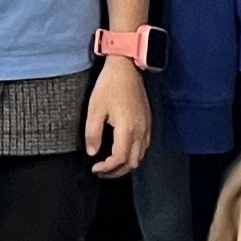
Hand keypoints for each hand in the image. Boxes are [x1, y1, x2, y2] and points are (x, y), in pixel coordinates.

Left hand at [85, 59, 150, 176]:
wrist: (127, 68)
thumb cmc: (109, 86)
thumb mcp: (95, 109)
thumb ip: (93, 133)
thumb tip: (92, 153)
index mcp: (127, 129)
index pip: (120, 159)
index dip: (107, 168)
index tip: (95, 168)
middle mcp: (140, 131)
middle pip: (133, 163)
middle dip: (117, 172)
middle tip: (101, 171)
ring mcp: (146, 127)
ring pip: (140, 156)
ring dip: (126, 165)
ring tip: (110, 165)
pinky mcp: (148, 122)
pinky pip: (144, 147)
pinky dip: (133, 156)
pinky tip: (122, 152)